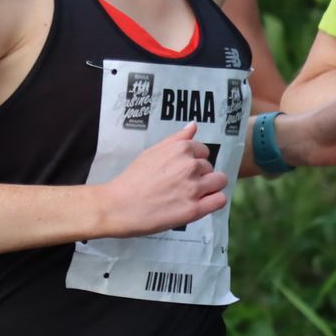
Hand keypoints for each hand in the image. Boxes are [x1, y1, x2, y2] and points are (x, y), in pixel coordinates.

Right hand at [95, 123, 228, 237]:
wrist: (116, 206)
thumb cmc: (132, 179)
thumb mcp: (151, 152)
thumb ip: (175, 139)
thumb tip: (193, 126)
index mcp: (180, 149)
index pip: (203, 151)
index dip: (193, 161)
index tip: (180, 171)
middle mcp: (190, 166)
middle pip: (210, 167)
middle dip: (199, 175)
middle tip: (179, 186)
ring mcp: (193, 188)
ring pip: (219, 182)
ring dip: (209, 187)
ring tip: (190, 195)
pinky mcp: (194, 209)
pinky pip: (219, 200)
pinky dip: (213, 201)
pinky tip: (198, 204)